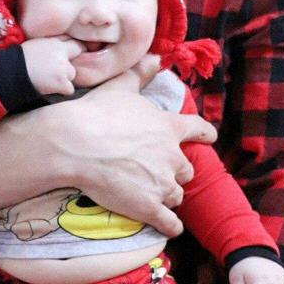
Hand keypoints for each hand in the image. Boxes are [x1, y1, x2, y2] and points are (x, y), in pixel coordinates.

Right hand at [22, 37, 82, 96]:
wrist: (9, 71)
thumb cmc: (18, 58)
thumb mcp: (36, 44)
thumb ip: (50, 44)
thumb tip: (61, 45)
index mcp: (55, 43)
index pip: (75, 44)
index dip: (72, 51)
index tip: (69, 56)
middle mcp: (62, 54)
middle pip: (75, 60)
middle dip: (67, 66)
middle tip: (54, 71)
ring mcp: (63, 68)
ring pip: (72, 75)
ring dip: (64, 78)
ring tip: (48, 79)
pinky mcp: (61, 82)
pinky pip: (69, 89)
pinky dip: (61, 90)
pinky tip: (50, 88)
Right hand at [43, 83, 215, 238]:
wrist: (75, 145)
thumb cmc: (95, 114)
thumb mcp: (120, 87)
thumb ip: (141, 73)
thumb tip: (155, 56)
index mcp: (169, 128)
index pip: (197, 130)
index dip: (203, 134)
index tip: (208, 138)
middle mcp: (172, 157)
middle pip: (186, 170)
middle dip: (174, 171)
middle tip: (157, 171)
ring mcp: (162, 184)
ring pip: (176, 195)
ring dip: (167, 196)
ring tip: (152, 196)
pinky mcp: (149, 207)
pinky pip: (170, 223)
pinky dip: (171, 226)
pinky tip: (168, 227)